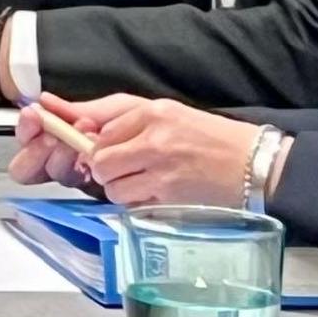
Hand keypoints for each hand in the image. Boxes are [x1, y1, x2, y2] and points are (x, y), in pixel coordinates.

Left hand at [5, 92, 254, 206]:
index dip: (91, 143)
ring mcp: (162, 173)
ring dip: (119, 188)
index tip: (97, 149)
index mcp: (152, 113)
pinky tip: (155, 192)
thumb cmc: (208, 136)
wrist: (254, 164)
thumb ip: (116, 114)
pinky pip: (132, 205)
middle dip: (104, 168)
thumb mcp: (165, 111)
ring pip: (112, 188)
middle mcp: (154, 140)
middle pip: (99, 161)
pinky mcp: (171, 199)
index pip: (97, 130)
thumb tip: (63, 113)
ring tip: (142, 180)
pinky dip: (136, 202)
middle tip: (121, 167)